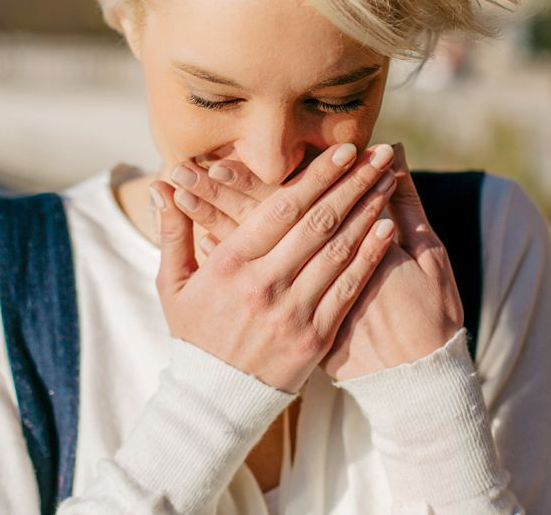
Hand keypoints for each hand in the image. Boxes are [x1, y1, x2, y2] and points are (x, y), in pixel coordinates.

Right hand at [169, 142, 463, 380]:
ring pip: (338, 251)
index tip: (342, 150)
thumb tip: (161, 183)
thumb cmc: (193, 335)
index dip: (316, 176)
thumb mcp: (172, 284)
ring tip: (388, 180)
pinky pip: (348, 289)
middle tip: (378, 153)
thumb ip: (173, 231)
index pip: (280, 208)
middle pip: (317, 222)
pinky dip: (370, 256)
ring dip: (368, 211)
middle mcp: (264, 284)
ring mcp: (292, 312)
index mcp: (229, 264)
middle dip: (352, 182)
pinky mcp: (315, 338)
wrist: (214, 401)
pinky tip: (388, 229)